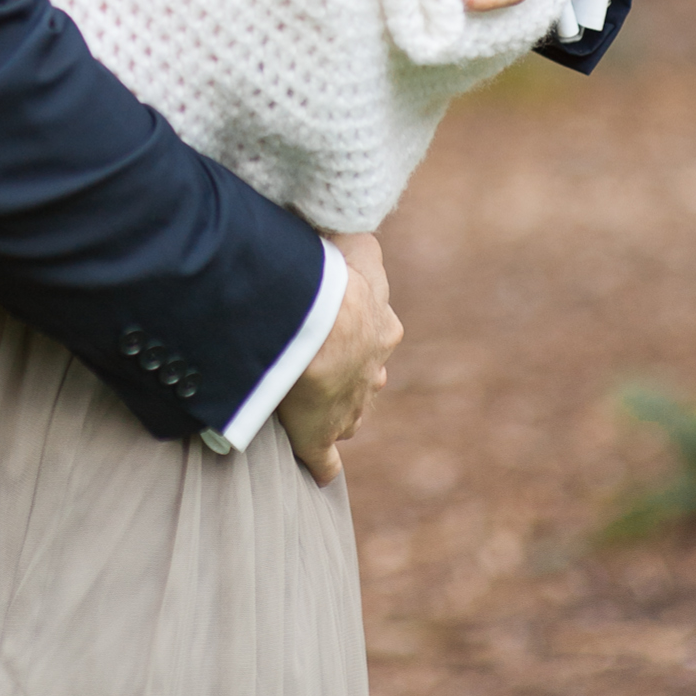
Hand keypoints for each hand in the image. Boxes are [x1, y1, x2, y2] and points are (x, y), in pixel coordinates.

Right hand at [277, 232, 397, 483]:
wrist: (318, 321)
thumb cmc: (332, 275)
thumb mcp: (355, 244)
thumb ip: (356, 237)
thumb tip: (350, 223)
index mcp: (382, 326)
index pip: (375, 331)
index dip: (355, 329)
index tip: (337, 329)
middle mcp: (374, 367)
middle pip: (367, 374)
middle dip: (350, 373)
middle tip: (325, 370)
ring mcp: (350, 405)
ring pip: (351, 411)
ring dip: (336, 410)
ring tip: (313, 409)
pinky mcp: (322, 435)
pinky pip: (325, 456)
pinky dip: (323, 463)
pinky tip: (320, 472)